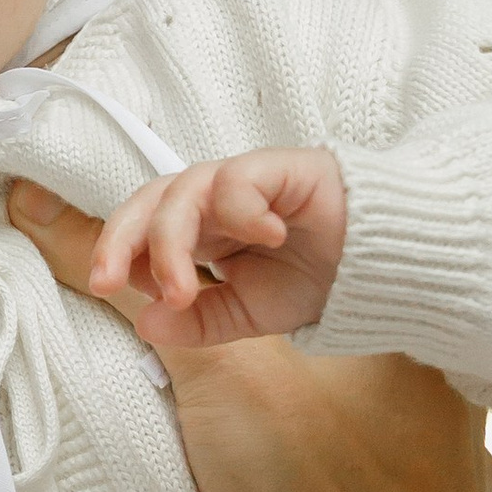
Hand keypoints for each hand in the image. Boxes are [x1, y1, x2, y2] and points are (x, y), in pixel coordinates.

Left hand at [91, 145, 346, 348]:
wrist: (384, 266)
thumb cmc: (317, 279)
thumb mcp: (248, 315)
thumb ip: (199, 322)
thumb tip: (144, 323)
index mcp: (200, 231)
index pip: (141, 227)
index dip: (118, 252)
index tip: (107, 287)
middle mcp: (213, 201)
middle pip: (148, 201)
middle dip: (119, 238)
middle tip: (107, 281)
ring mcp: (245, 182)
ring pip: (184, 192)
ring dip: (173, 244)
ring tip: (186, 292)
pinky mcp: (280, 168)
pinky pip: (240, 179)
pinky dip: (242, 210)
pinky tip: (267, 238)